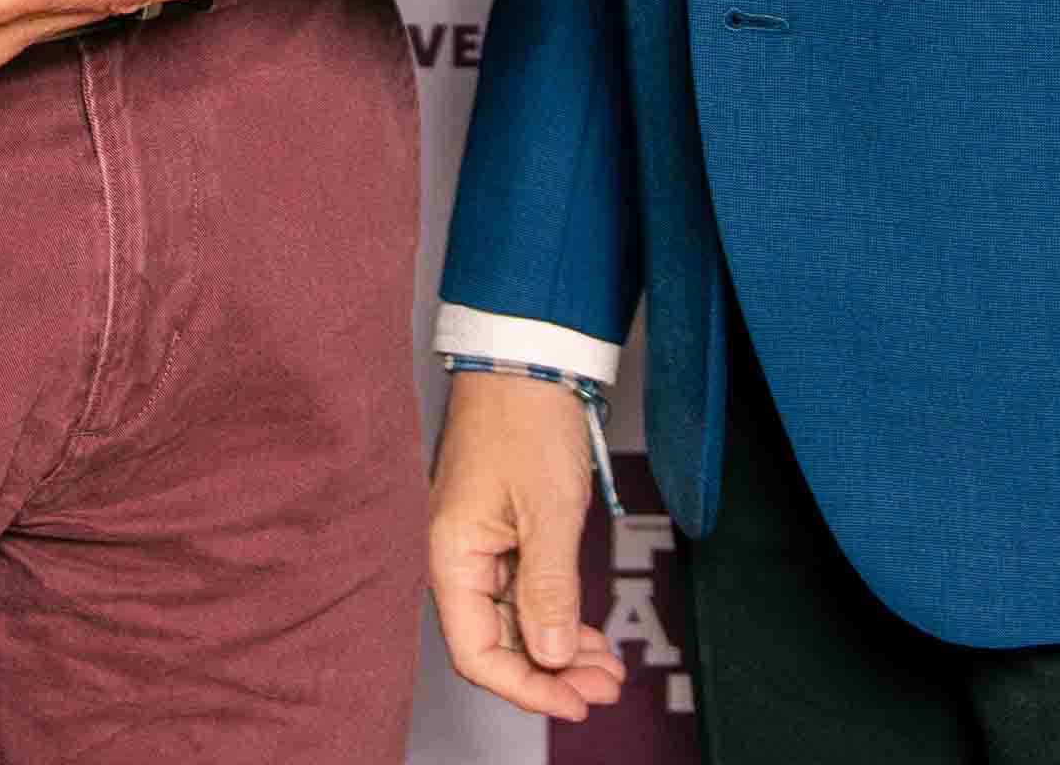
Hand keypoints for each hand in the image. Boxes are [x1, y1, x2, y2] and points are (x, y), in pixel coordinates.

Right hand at [425, 365, 626, 718]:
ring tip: (608, 668)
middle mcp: (459, 558)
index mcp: (451, 556)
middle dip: (552, 673)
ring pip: (517, 621)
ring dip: (560, 650)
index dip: (525, 688)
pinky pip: (526, 593)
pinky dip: (558, 617)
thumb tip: (548, 658)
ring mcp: (482, 546)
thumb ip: (548, 590)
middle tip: (606, 688)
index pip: (477, 651)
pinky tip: (589, 635)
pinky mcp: (504, 532)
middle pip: (498, 643)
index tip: (573, 702)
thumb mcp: (547, 511)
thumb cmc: (526, 421)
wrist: (529, 357)